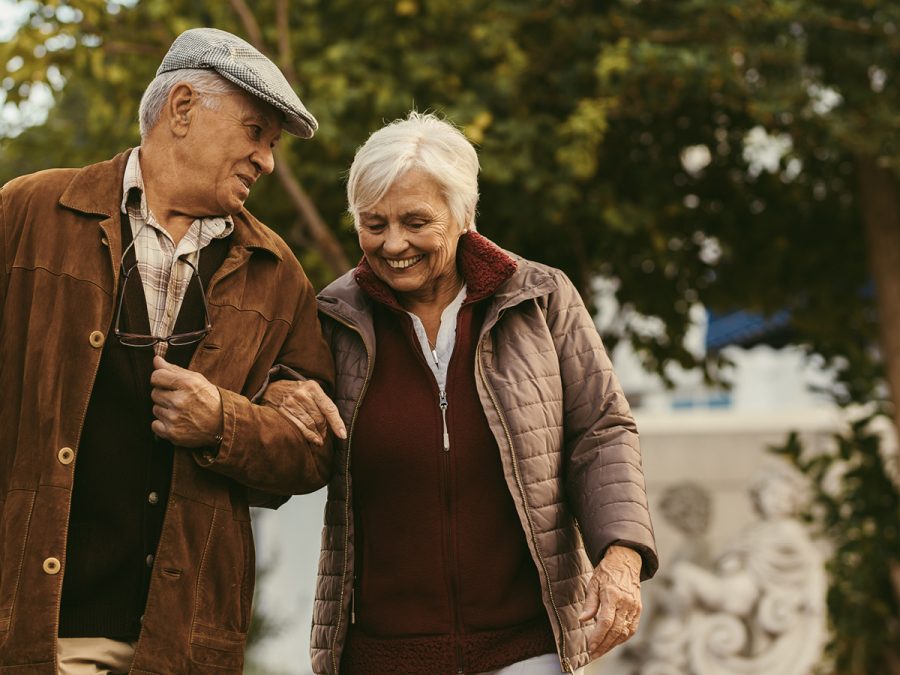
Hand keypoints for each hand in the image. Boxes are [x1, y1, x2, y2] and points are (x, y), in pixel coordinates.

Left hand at [150, 356, 222, 446]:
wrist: (223, 423)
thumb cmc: (210, 399)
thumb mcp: (196, 379)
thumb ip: (174, 369)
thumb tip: (156, 359)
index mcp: (187, 384)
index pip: (156, 376)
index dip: (161, 379)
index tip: (168, 383)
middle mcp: (179, 401)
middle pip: (154, 393)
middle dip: (165, 395)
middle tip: (180, 400)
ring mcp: (175, 418)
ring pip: (155, 409)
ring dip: (165, 410)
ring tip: (181, 411)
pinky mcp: (172, 433)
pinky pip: (155, 425)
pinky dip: (163, 425)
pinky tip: (177, 422)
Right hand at [261, 379, 346, 445]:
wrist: (270, 388)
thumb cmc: (296, 391)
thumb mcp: (310, 389)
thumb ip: (322, 403)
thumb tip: (334, 425)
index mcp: (313, 387)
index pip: (329, 408)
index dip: (337, 423)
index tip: (343, 435)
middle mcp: (302, 394)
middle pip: (319, 418)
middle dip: (324, 429)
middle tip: (324, 434)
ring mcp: (291, 403)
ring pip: (310, 424)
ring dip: (317, 434)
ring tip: (320, 439)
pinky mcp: (283, 412)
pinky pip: (299, 427)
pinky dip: (309, 436)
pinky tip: (314, 440)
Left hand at [579, 544, 642, 658]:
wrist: (625, 561)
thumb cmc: (606, 572)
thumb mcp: (593, 583)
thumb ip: (590, 603)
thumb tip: (583, 620)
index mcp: (612, 595)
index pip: (606, 622)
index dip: (598, 637)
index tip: (590, 647)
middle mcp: (626, 603)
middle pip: (616, 631)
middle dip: (604, 646)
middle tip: (593, 654)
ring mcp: (634, 607)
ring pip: (624, 633)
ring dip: (612, 645)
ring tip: (601, 651)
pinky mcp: (638, 610)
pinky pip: (631, 629)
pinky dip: (622, 638)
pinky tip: (612, 643)